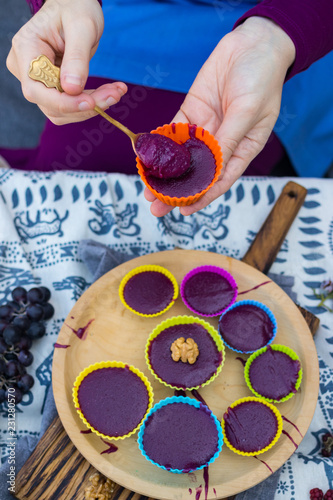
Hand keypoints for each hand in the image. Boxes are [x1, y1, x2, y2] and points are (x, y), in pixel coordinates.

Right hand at [6, 0, 126, 123]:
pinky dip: (92, 102)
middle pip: (51, 104)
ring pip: (62, 110)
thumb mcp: (82, 27)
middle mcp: (26, 69)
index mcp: (26, 49)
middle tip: (114, 94)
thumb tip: (72, 90)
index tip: (90, 103)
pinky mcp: (53, 88)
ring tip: (116, 92)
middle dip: (84, 105)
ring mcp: (38, 81)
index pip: (37, 89)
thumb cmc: (76, 7)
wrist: (75, 6)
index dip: (63, 102)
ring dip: (91, 106)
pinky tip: (111, 92)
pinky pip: (71, 105)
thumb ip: (77, 58)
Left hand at [145, 16, 294, 216]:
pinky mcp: (191, 113)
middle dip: (176, 191)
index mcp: (242, 149)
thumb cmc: (261, 78)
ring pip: (181, 157)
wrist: (253, 44)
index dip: (202, 197)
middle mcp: (222, 143)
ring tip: (147, 189)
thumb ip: (228, 138)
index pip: (220, 180)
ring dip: (164, 173)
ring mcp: (205, 129)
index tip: (184, 210)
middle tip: (156, 207)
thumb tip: (212, 167)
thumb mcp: (248, 111)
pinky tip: (145, 158)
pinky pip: (173, 133)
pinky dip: (159, 145)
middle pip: (197, 173)